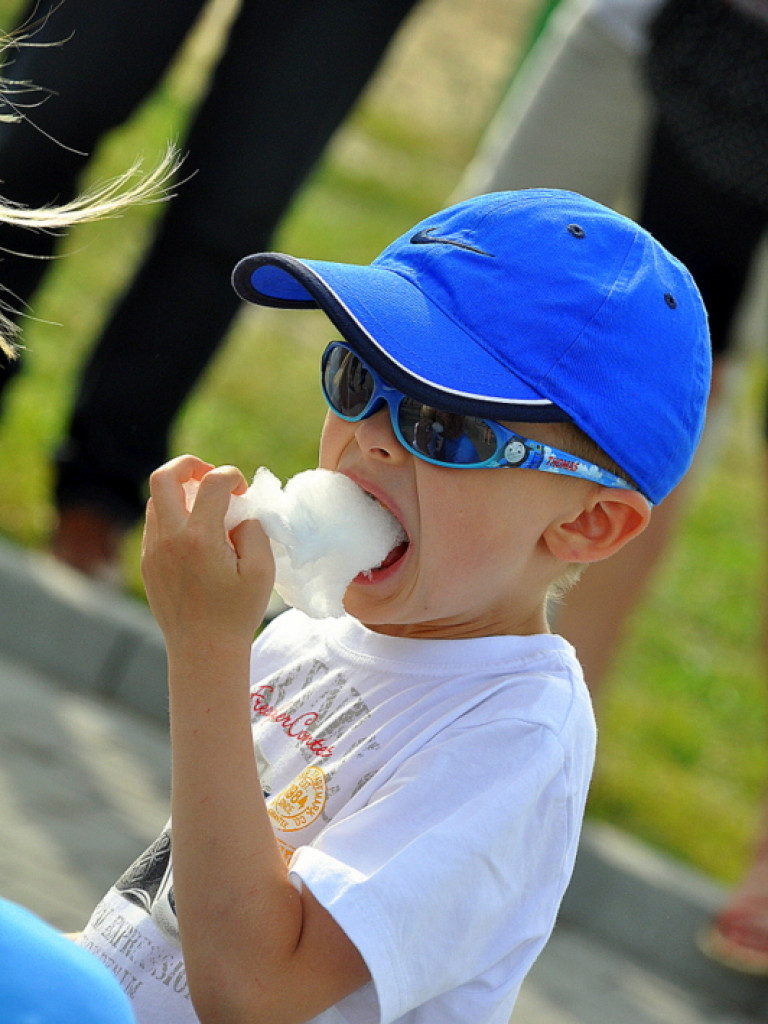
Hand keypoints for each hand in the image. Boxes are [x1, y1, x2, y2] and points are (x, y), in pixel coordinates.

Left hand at [141, 455, 274, 651]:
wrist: (203, 651)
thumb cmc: (237, 613)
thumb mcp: (262, 571)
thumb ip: (254, 531)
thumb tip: (240, 513)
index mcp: (200, 538)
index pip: (212, 483)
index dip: (232, 476)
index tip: (244, 491)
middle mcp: (169, 539)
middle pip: (164, 477)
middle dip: (189, 465)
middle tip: (210, 475)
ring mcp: (153, 550)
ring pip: (156, 500)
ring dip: (181, 493)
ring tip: (206, 508)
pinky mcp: (147, 563)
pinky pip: (155, 524)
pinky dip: (173, 516)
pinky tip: (196, 533)